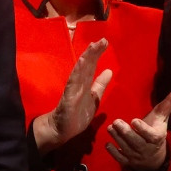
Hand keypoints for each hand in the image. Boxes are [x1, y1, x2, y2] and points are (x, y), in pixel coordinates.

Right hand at [32, 39, 112, 154]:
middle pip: (86, 65)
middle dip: (94, 52)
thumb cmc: (76, 115)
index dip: (97, 54)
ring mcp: (73, 89)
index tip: (105, 42)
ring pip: (80, 71)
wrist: (61, 130)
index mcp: (85, 84)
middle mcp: (78, 83)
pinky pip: (73, 83)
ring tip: (93, 46)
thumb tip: (109, 71)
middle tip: (102, 40)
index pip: (92, 66)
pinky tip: (81, 62)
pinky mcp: (68, 97)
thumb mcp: (94, 99)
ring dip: (86, 58)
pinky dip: (77, 72)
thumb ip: (100, 86)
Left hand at [106, 85, 170, 170]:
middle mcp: (146, 148)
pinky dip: (114, 153)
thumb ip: (170, 103)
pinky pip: (120, 159)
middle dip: (126, 133)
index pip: (150, 135)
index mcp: (156, 137)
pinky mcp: (128, 162)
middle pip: (136, 142)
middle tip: (116, 122)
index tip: (134, 120)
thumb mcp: (162, 118)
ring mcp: (137, 157)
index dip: (142, 129)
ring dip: (117, 138)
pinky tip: (107, 144)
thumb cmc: (156, 131)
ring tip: (110, 128)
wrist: (155, 159)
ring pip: (126, 149)